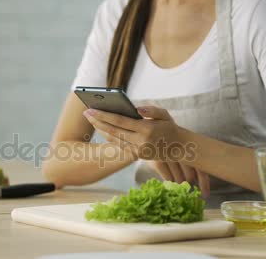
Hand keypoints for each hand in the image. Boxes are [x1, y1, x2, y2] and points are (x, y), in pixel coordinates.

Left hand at [83, 105, 209, 195]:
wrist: (180, 148)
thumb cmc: (170, 127)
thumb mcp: (164, 114)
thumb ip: (151, 110)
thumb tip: (136, 109)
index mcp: (145, 129)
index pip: (119, 121)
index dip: (103, 116)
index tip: (91, 110)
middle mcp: (140, 141)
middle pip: (113, 131)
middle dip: (97, 122)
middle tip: (86, 113)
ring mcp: (138, 150)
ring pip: (114, 139)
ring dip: (101, 130)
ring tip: (92, 120)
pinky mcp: (137, 156)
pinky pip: (120, 145)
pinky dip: (110, 137)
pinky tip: (103, 130)